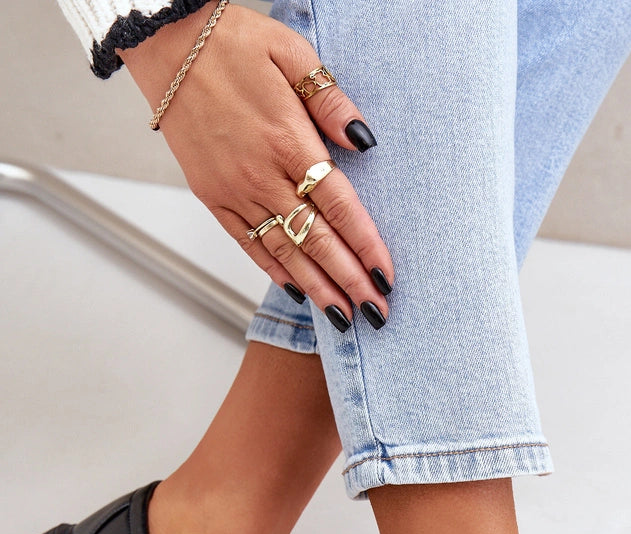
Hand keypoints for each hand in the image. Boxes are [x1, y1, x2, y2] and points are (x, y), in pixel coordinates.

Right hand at [120, 3, 392, 325]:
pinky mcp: (212, 196)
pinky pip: (247, 243)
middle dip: (349, 281)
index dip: (365, 244)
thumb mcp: (291, 51)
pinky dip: (274, 271)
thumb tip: (363, 141)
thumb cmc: (232, 43)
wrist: (167, 43)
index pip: (338, 205)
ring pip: (283, 251)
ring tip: (343, 317)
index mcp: (287, 139)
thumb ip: (330, 99)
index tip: (386, 275)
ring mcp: (234, 190)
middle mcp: (261, 174)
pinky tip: (298, 292)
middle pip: (315, 239)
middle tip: (376, 312)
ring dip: (317, 288)